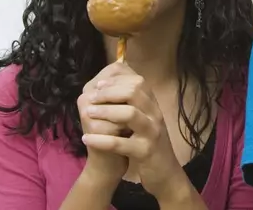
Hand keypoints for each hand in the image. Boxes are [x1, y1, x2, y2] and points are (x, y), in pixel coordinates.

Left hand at [80, 62, 186, 201]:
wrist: (165, 172)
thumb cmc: (148, 143)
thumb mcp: (145, 119)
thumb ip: (134, 102)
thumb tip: (114, 82)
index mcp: (154, 106)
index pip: (138, 81)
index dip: (117, 80)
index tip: (99, 84)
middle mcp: (155, 115)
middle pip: (134, 92)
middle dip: (109, 92)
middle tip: (92, 97)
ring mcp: (152, 133)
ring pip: (130, 114)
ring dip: (106, 111)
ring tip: (88, 113)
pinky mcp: (145, 152)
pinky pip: (121, 144)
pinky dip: (101, 140)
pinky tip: (87, 138)